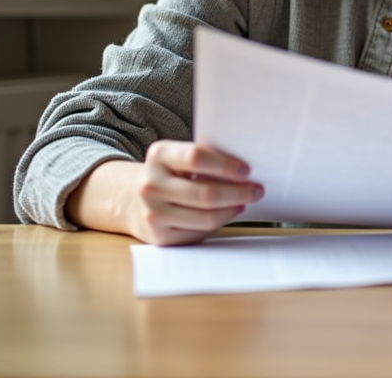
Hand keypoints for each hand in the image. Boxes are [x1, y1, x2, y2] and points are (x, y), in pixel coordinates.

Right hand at [73, 140, 262, 245]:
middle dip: (239, 192)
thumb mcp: (178, 158)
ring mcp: (153, 212)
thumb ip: (205, 159)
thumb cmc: (170, 174)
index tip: (246, 170)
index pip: (196, 157)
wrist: (134, 201)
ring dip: (232, 210)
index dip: (226, 165)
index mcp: (159, 155)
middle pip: (206, 193)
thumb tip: (245, 171)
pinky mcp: (159, 236)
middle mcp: (151, 184)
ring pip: (207, 217)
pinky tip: (226, 213)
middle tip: (257, 190)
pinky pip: (200, 232)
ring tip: (244, 202)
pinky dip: (219, 222)